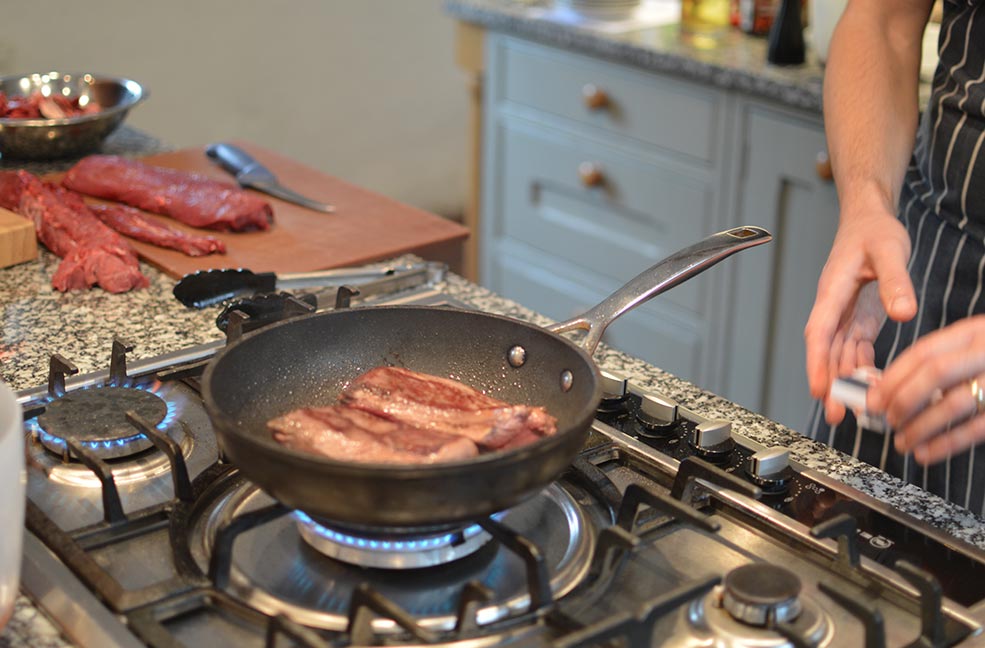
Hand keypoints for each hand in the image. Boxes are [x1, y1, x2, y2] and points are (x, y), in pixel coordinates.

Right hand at [803, 200, 915, 423]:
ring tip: (851, 411)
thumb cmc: (873, 230)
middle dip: (829, 384)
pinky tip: (868, 386)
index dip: (817, 363)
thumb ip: (895, 281)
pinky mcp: (860, 318)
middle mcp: (834, 308)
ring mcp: (846, 315)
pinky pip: (856, 348)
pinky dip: (860, 368)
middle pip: (826, 351)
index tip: (819, 388)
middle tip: (836, 415)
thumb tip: (903, 312)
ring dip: (844, 382)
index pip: (820, 332)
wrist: (869, 219)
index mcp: (833, 291)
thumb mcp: (889, 250)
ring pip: (839, 355)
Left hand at [869, 316, 984, 463]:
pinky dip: (946, 443)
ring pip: (954, 404)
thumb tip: (887, 389)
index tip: (873, 397)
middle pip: (935, 374)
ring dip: (920, 427)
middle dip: (903, 400)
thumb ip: (940, 361)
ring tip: (902, 442)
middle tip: (886, 420)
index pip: (923, 352)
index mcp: (973, 332)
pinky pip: (976, 428)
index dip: (893, 377)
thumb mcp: (974, 347)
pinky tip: (926, 453)